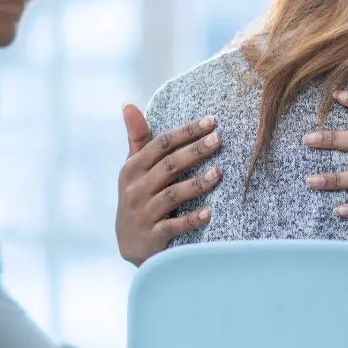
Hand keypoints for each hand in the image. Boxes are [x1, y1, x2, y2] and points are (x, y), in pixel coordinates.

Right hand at [116, 104, 222, 265]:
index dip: (185, 132)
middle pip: (168, 166)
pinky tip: (210, 212)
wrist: (131, 244)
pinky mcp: (153, 235)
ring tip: (219, 172)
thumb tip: (128, 103)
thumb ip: (137, 138)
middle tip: (219, 139)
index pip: (161, 144)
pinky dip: (191, 219)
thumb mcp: (133, 168)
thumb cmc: (139, 196)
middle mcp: (136, 189)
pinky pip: (173, 226)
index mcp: (133, 168)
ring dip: (195, 184)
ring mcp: (144, 213)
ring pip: (172, 195)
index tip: (211, 121)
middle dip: (194, 151)